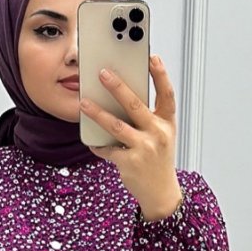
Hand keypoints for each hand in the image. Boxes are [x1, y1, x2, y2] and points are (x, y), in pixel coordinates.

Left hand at [80, 55, 181, 216]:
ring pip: (116, 126)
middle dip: (117, 87)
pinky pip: (108, 149)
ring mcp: (144, 148)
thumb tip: (122, 95)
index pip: (167, 94)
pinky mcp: (129, 162)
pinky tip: (91, 140)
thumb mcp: (161, 136)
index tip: (151, 57)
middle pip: (135, 105)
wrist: (161, 193)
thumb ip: (148, 117)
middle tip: (102, 73)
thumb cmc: (158, 159)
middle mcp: (158, 134)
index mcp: (167, 123)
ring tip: (84, 102)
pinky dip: (98, 144)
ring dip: (97, 113)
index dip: (160, 75)